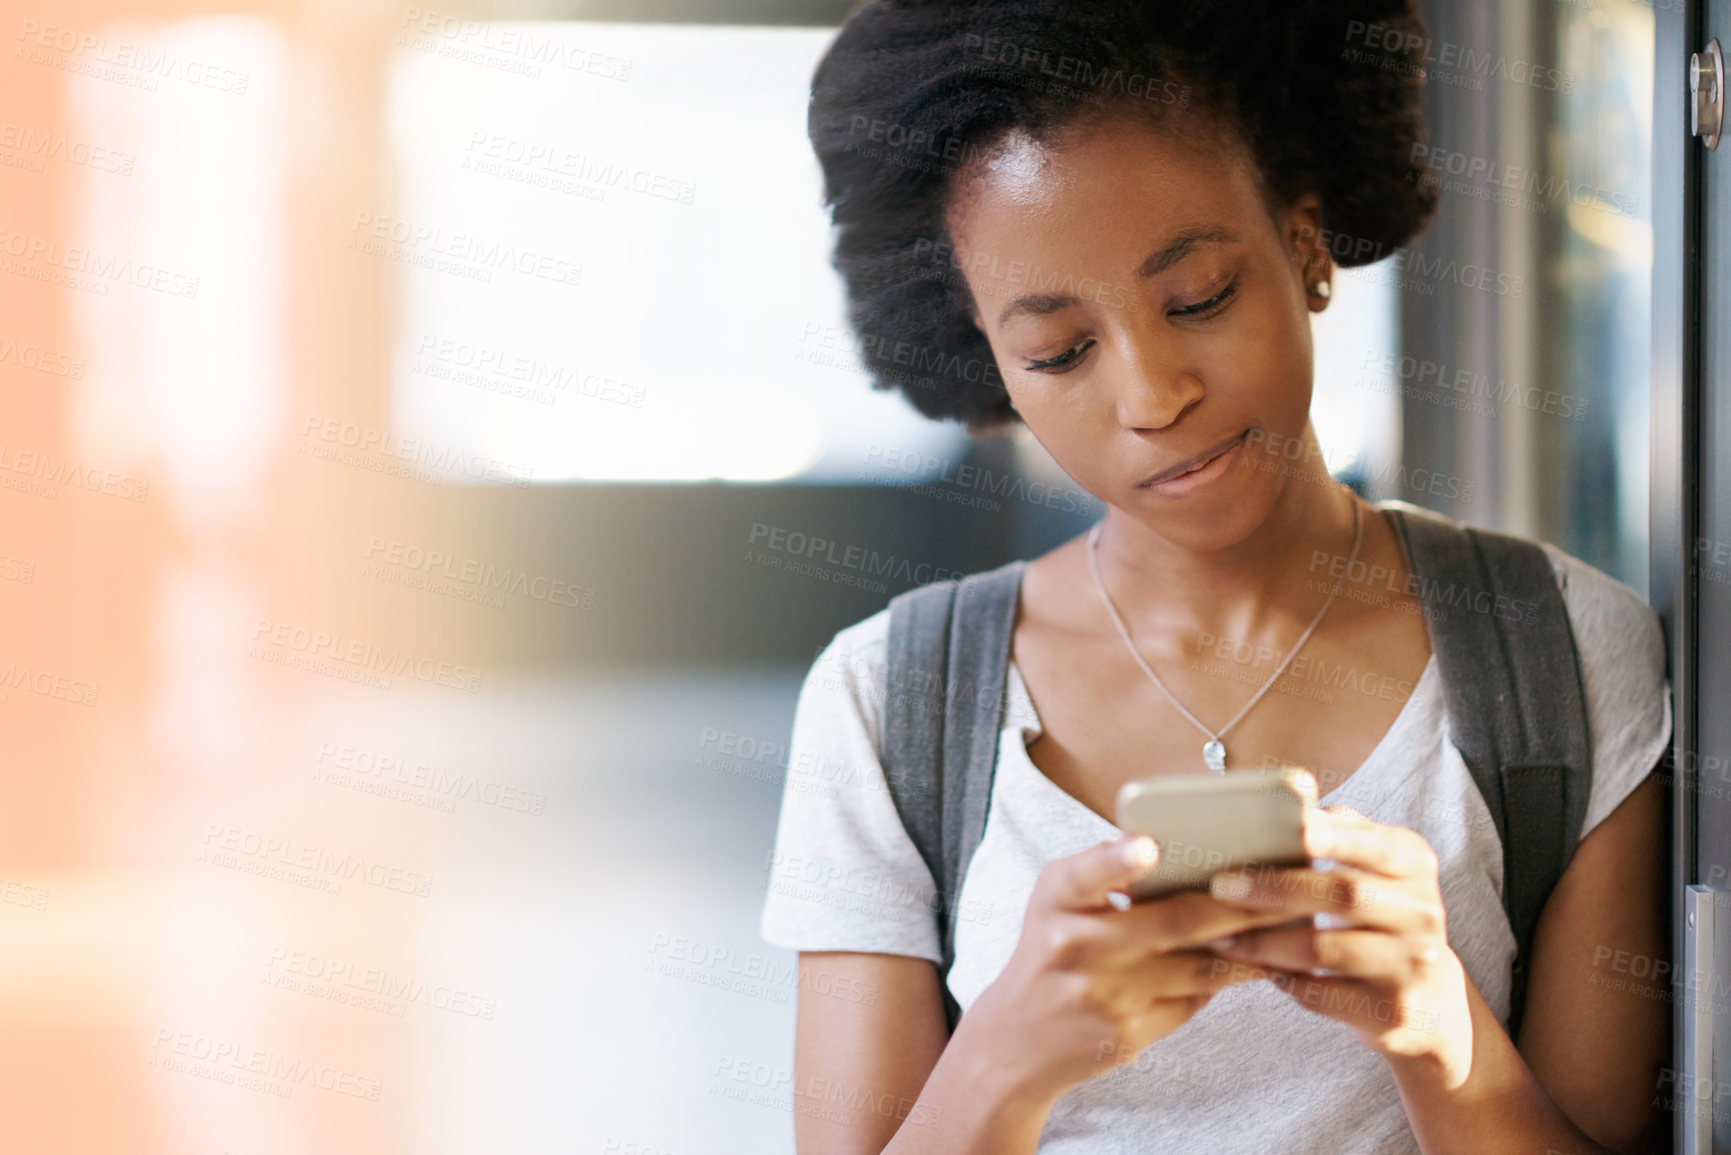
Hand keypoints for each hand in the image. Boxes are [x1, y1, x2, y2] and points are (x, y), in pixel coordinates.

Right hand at [968, 834, 1310, 1103]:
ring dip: (1254, 947)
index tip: (1150, 846)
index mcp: (1057, 901)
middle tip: (1294, 883)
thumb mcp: (1056, 901)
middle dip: (1243, 904)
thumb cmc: (1050, 949)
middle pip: (1175, 921)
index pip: (1084, 875)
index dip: (1118, 861)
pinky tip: (1263, 963)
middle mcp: (1075, 946)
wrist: (1018, 1040)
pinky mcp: (1129, 1032)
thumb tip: (1170, 842)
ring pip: (1199, 967)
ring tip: (1299, 924)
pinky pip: (1193, 1000)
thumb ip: (1101, 869)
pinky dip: (1229, 980)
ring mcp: (1105, 995)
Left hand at [1202, 803, 1473, 1077]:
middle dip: (1273, 888)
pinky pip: (1320, 994)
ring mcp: (1412, 965)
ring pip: (1322, 949)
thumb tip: (1288, 804)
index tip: (1281, 831)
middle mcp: (1421, 912)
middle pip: (1341, 894)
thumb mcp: (1378, 868)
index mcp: (1413, 863)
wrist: (1429, 1001)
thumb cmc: (1380, 915)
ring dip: (1261, 942)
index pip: (1369, 844)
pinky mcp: (1391, 1011)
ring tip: (1217, 934)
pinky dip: (1281, 980)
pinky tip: (1253, 968)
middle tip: (1220, 886)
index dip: (1325, 838)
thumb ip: (1342, 832)